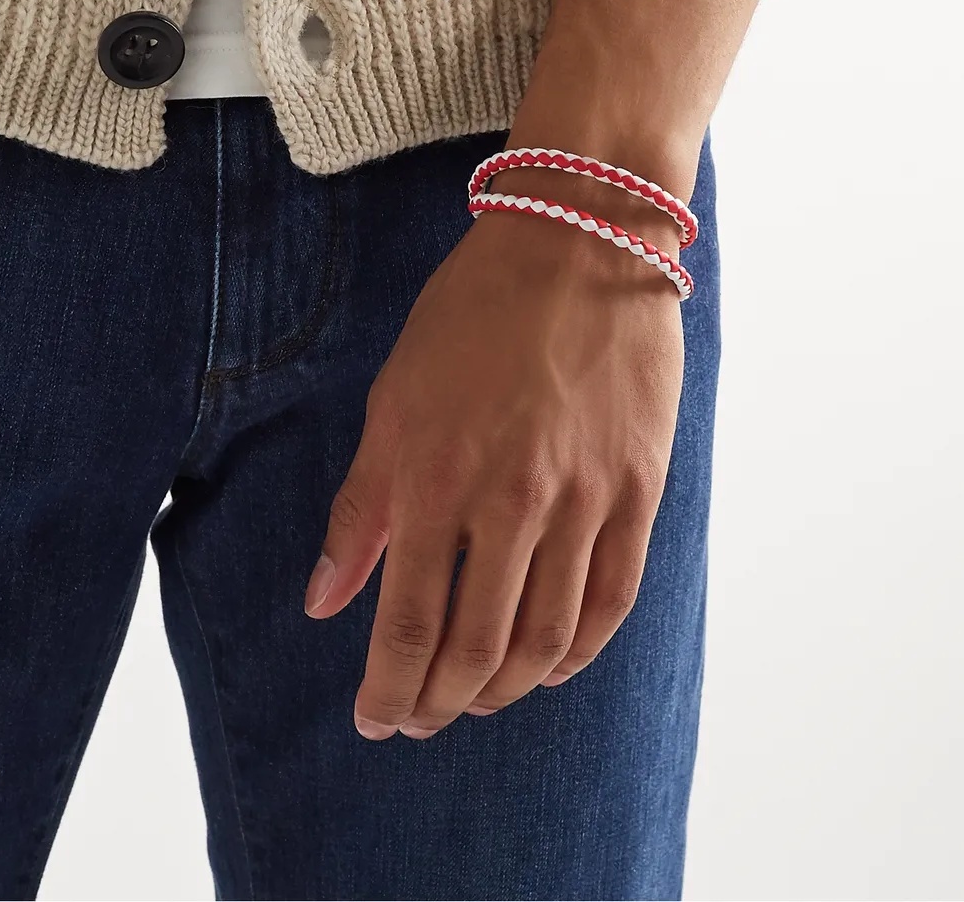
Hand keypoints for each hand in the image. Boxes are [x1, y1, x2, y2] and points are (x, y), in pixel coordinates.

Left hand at [304, 193, 684, 739]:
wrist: (580, 243)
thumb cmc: (473, 311)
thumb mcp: (393, 397)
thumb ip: (360, 506)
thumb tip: (324, 600)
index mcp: (436, 478)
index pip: (407, 624)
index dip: (389, 688)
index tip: (376, 718)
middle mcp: (511, 502)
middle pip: (477, 649)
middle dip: (441, 701)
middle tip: (421, 719)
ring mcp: (584, 499)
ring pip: (547, 640)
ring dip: (506, 689)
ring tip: (479, 698)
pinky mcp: (639, 488)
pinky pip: (613, 598)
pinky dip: (580, 651)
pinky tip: (553, 665)